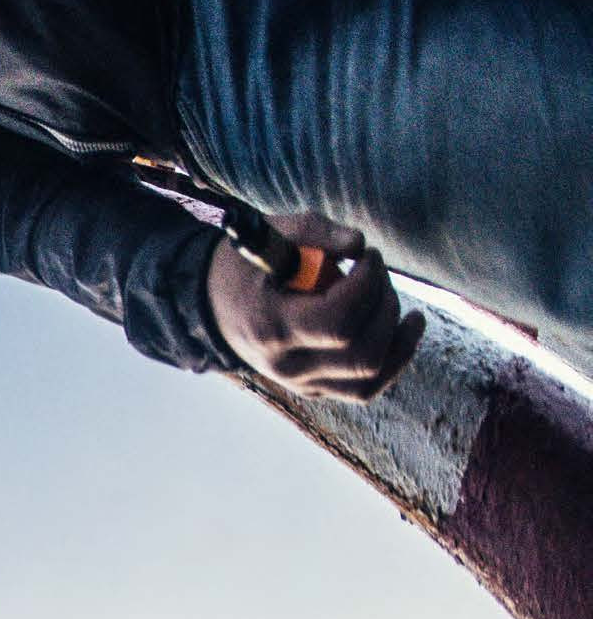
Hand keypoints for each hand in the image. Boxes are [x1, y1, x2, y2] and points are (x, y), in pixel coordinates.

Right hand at [204, 214, 425, 401]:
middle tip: (375, 271)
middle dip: (384, 304)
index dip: (367, 285)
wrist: (211, 304)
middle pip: (362, 352)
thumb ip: (315, 231)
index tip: (366, 255)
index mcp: (270, 328)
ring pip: (370, 376)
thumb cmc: (245, 265)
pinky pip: (366, 387)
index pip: (338, 322)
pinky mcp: (314, 387)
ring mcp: (301, 382)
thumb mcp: (271, 234)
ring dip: (396, 336)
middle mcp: (286, 366)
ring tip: (394, 300)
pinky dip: (394, 359)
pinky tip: (406, 329)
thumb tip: (358, 245)